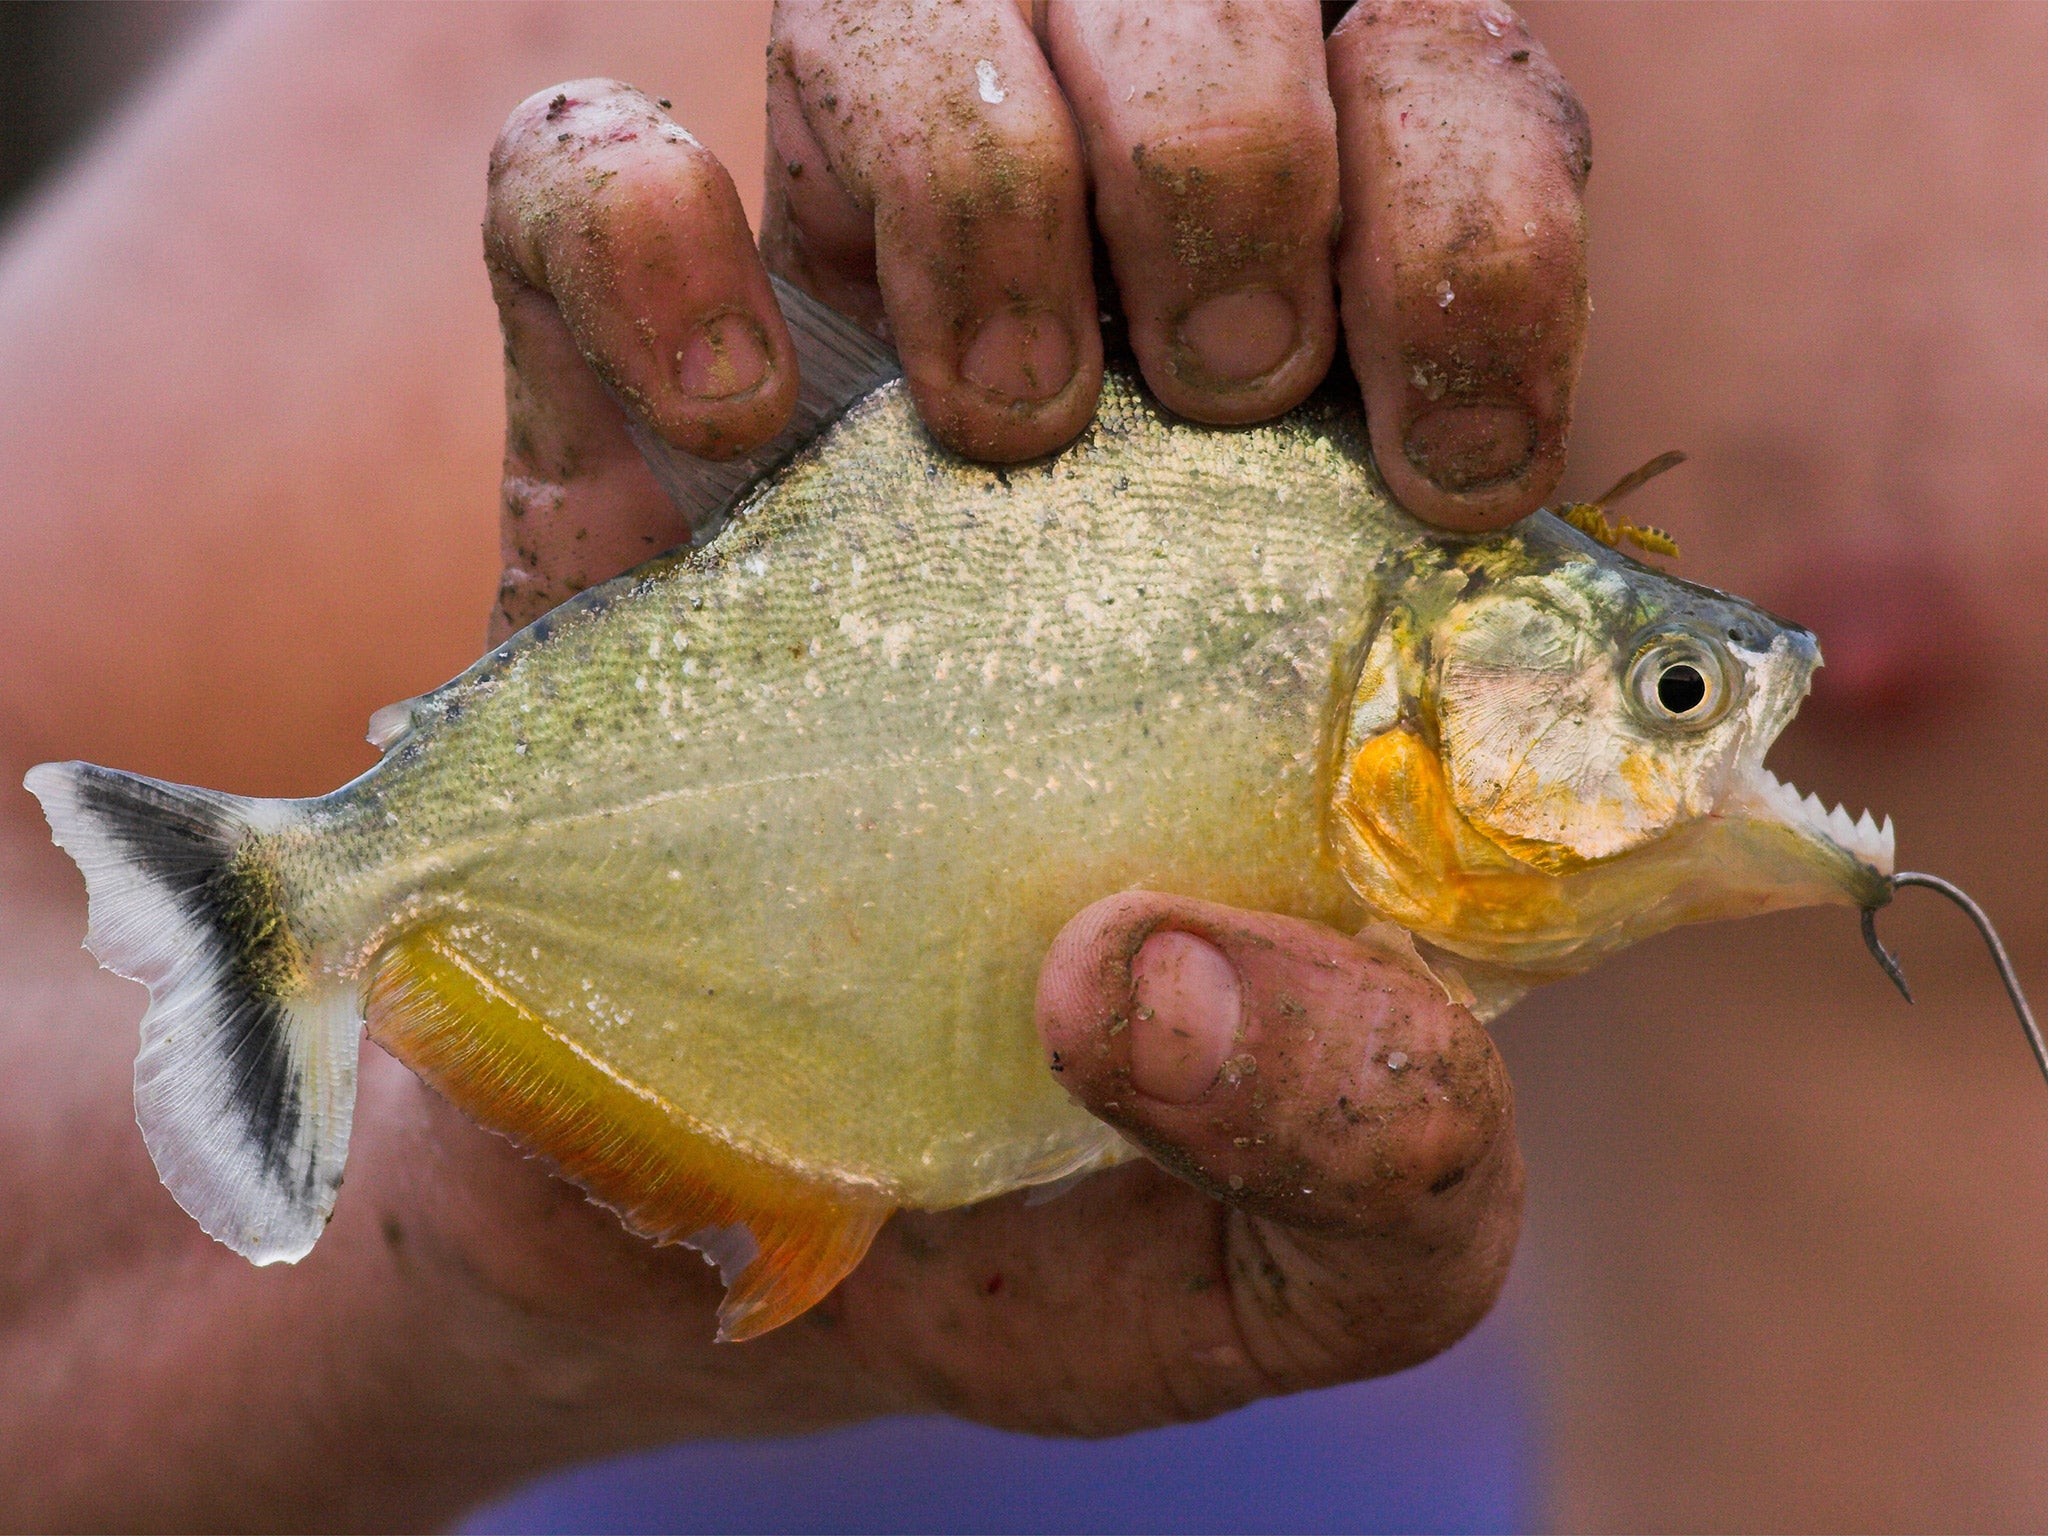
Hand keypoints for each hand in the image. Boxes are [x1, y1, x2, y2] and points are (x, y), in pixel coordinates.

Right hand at [437, 0, 1545, 1490]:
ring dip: (977, 158)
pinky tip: (722, 440)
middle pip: (1210, 4)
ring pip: (908, 4)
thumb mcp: (1303, 1265)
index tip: (1440, 452)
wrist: (719, 1233)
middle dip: (1232, 152)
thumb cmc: (1053, 1206)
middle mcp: (1104, 376)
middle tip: (1204, 395)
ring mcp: (846, 374)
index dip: (1479, 220)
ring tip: (988, 432)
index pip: (1459, 140)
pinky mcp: (613, 423)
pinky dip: (642, 246)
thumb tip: (1164, 971)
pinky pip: (581, 171)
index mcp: (1331, 519)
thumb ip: (1385, 1149)